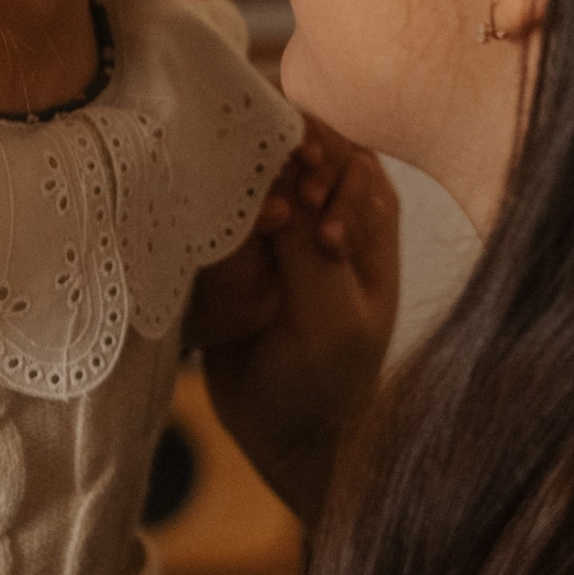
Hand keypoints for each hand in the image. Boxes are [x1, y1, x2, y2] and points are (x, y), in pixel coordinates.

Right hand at [194, 119, 398, 527]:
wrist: (293, 433)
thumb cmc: (329, 379)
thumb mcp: (332, 318)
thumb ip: (307, 248)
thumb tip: (278, 179)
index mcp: (367, 205)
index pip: (338, 141)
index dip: (313, 155)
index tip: (306, 207)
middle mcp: (321, 200)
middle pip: (280, 143)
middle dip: (265, 170)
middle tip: (269, 221)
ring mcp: (274, 222)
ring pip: (239, 172)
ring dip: (233, 198)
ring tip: (249, 242)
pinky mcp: (233, 248)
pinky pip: (211, 212)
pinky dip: (207, 224)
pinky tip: (213, 256)